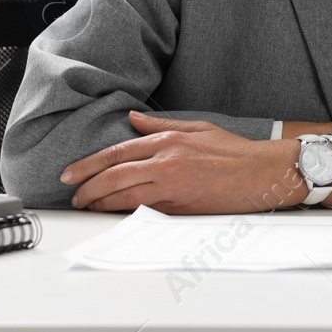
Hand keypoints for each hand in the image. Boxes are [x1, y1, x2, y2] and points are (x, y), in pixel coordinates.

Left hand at [63, 112, 307, 213]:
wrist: (260, 174)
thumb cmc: (233, 151)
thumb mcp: (197, 128)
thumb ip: (161, 125)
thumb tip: (132, 118)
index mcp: (169, 141)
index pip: (117, 153)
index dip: (88, 165)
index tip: (71, 174)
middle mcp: (166, 163)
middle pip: (113, 177)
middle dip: (86, 187)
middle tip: (72, 195)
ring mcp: (171, 188)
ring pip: (123, 197)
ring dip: (98, 203)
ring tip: (85, 205)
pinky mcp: (179, 208)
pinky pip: (142, 211)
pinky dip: (122, 212)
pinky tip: (110, 213)